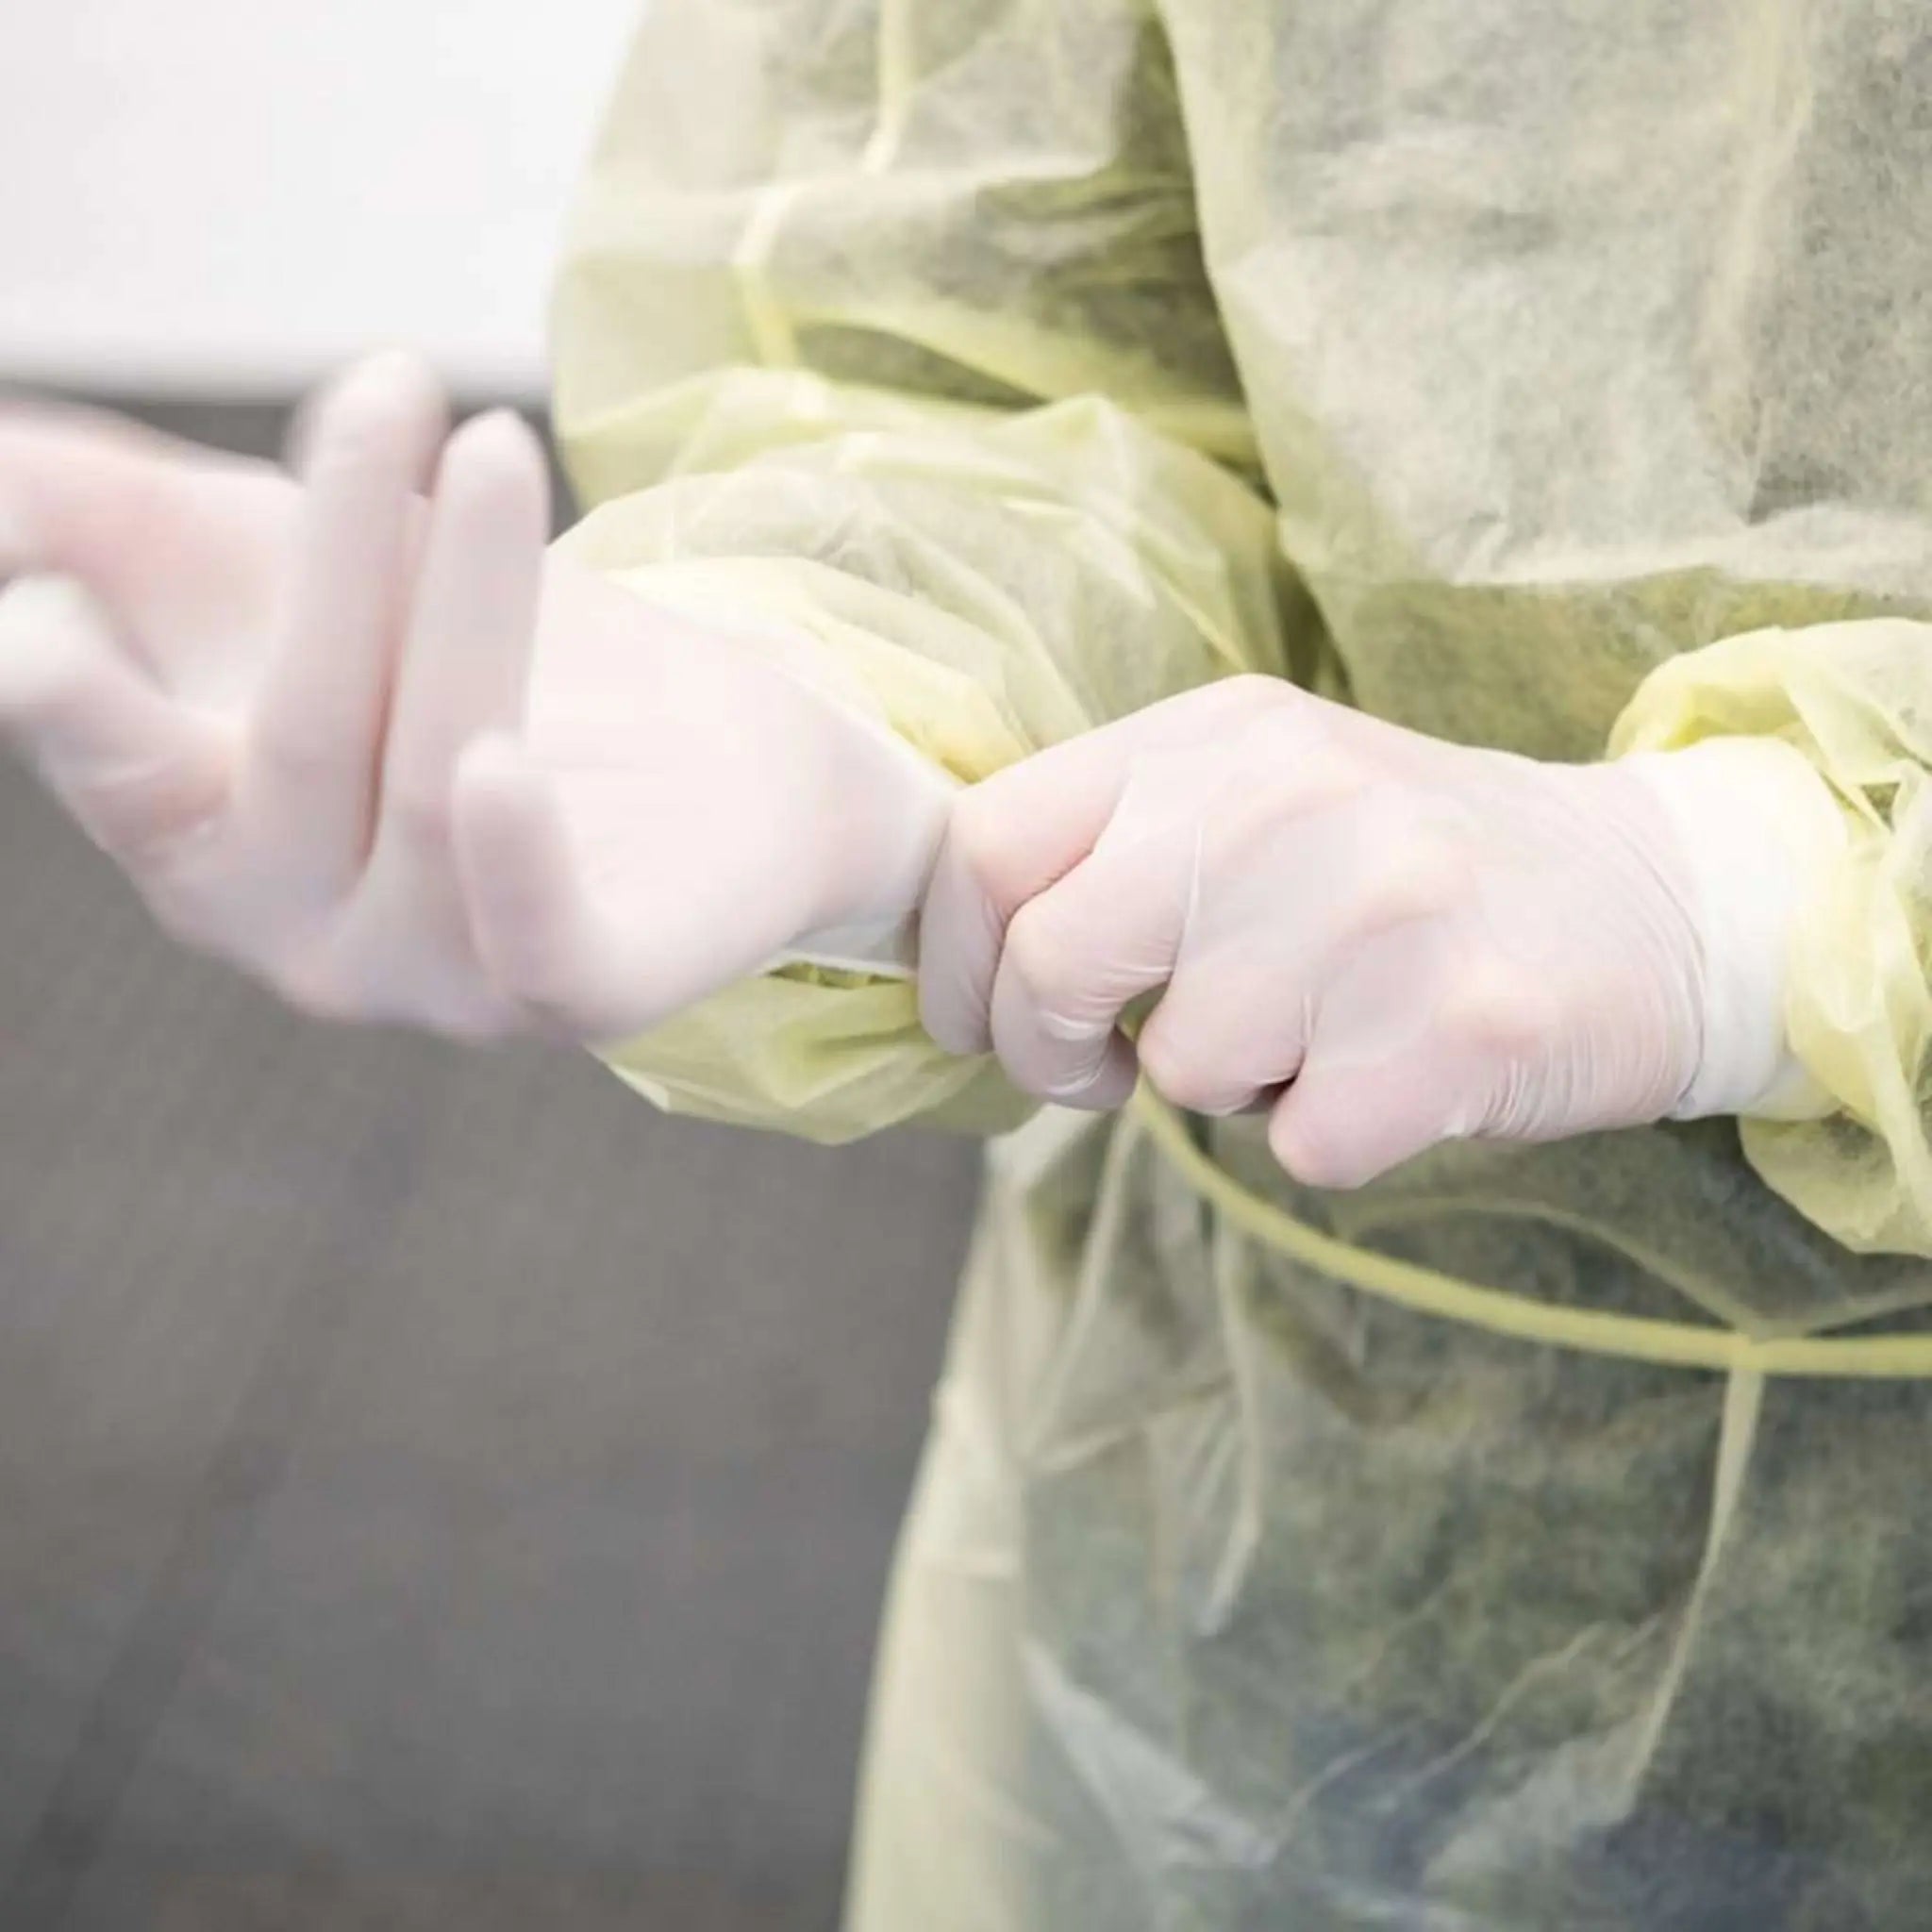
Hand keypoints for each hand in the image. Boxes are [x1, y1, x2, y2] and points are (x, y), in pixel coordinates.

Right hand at [0, 353, 949, 1044]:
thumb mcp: (267, 567)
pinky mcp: (579, 995)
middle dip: (340, 554)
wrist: (706, 757)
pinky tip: (503, 765)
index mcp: (194, 833)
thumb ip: (101, 515)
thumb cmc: (452, 653)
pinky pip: (539, 950)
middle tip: (391, 382)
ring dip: (467, 607)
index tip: (71, 562)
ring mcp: (433, 975)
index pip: (106, 747)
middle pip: (299, 737)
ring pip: (432, 787)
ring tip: (499, 446)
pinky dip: (517, 861)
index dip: (75, 660)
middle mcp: (295, 925)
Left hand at [917, 675, 1839, 1186]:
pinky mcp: (1452, 1029)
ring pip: (1182, 1070)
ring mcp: (1376, 910)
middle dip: (1045, 1049)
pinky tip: (1397, 1066)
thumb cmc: (1407, 869)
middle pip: (1052, 960)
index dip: (950, 958)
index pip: (990, 840)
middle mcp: (1287, 799)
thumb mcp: (1259, 795)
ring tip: (1323, 1024)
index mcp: (1216, 735)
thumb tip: (964, 957)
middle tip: (1095, 1073)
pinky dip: (1329, 1133)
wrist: (1652, 900)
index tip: (980, 1016)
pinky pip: (1298, 1142)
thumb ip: (1117, 843)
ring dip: (1230, 1083)